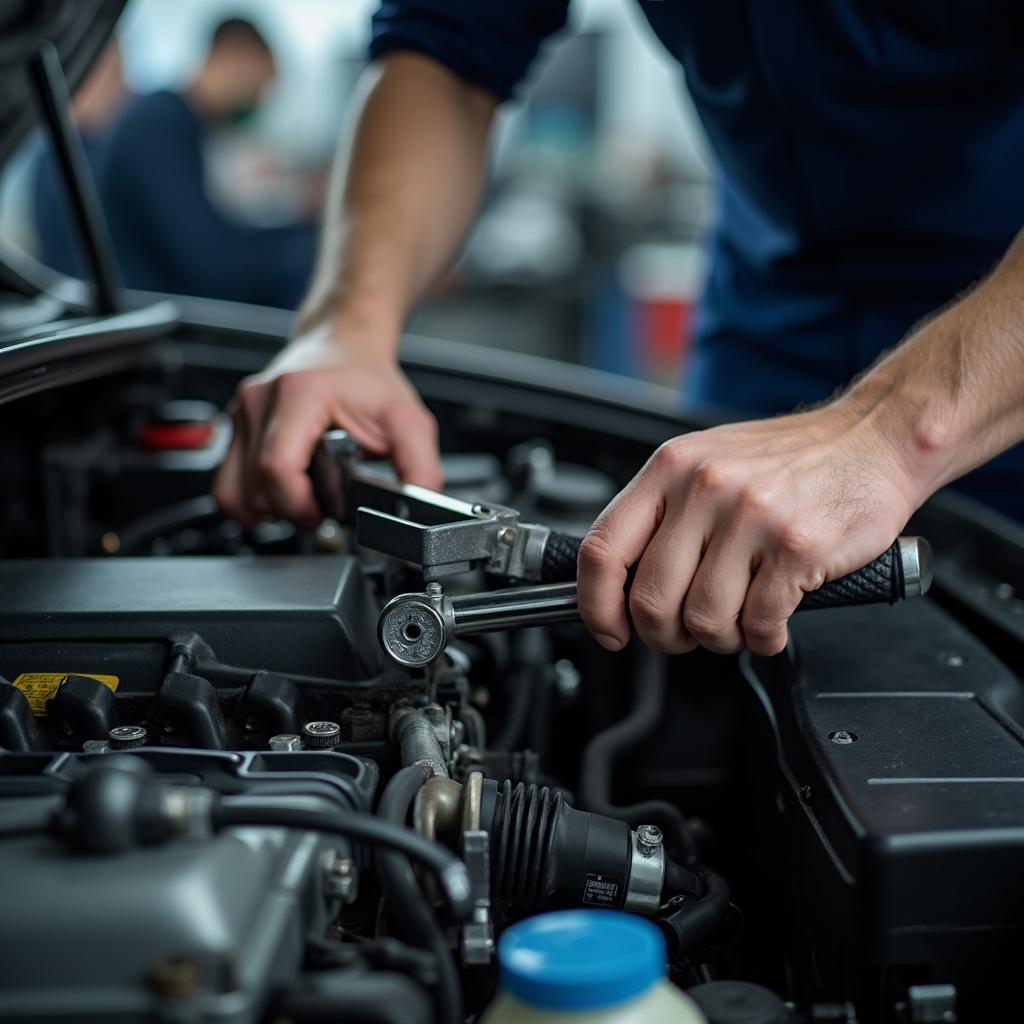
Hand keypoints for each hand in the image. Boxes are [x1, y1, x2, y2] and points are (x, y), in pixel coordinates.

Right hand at [213, 325, 441, 525]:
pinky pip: (225, 484)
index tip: (325, 510)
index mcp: (299, 394)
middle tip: (323, 504)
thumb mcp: (408, 421)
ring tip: (304, 498)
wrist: (343, 343)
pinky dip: (250, 501)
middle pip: (256, 487)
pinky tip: (280, 496)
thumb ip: (420, 468)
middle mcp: (260, 400)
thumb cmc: (368, 379)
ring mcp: (242, 412)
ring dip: (270, 508)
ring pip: (234, 492)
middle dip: (292, 510)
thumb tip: (419, 507)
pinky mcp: (236, 426)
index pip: (277, 468)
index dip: (301, 504)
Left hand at [576, 405, 917, 656]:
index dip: (595, 605)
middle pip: (651, 600)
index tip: (610, 630)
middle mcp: (704, 488)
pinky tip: (772, 621)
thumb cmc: (791, 458)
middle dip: (665, 635)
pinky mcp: (797, 546)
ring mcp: (751, 516)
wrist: (874, 438)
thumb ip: (662, 515)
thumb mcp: (706, 463)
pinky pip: (759, 624)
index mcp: (670, 468)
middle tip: (686, 633)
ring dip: (720, 639)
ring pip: (704, 620)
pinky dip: (763, 638)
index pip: (602, 548)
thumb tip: (619, 583)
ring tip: (739, 620)